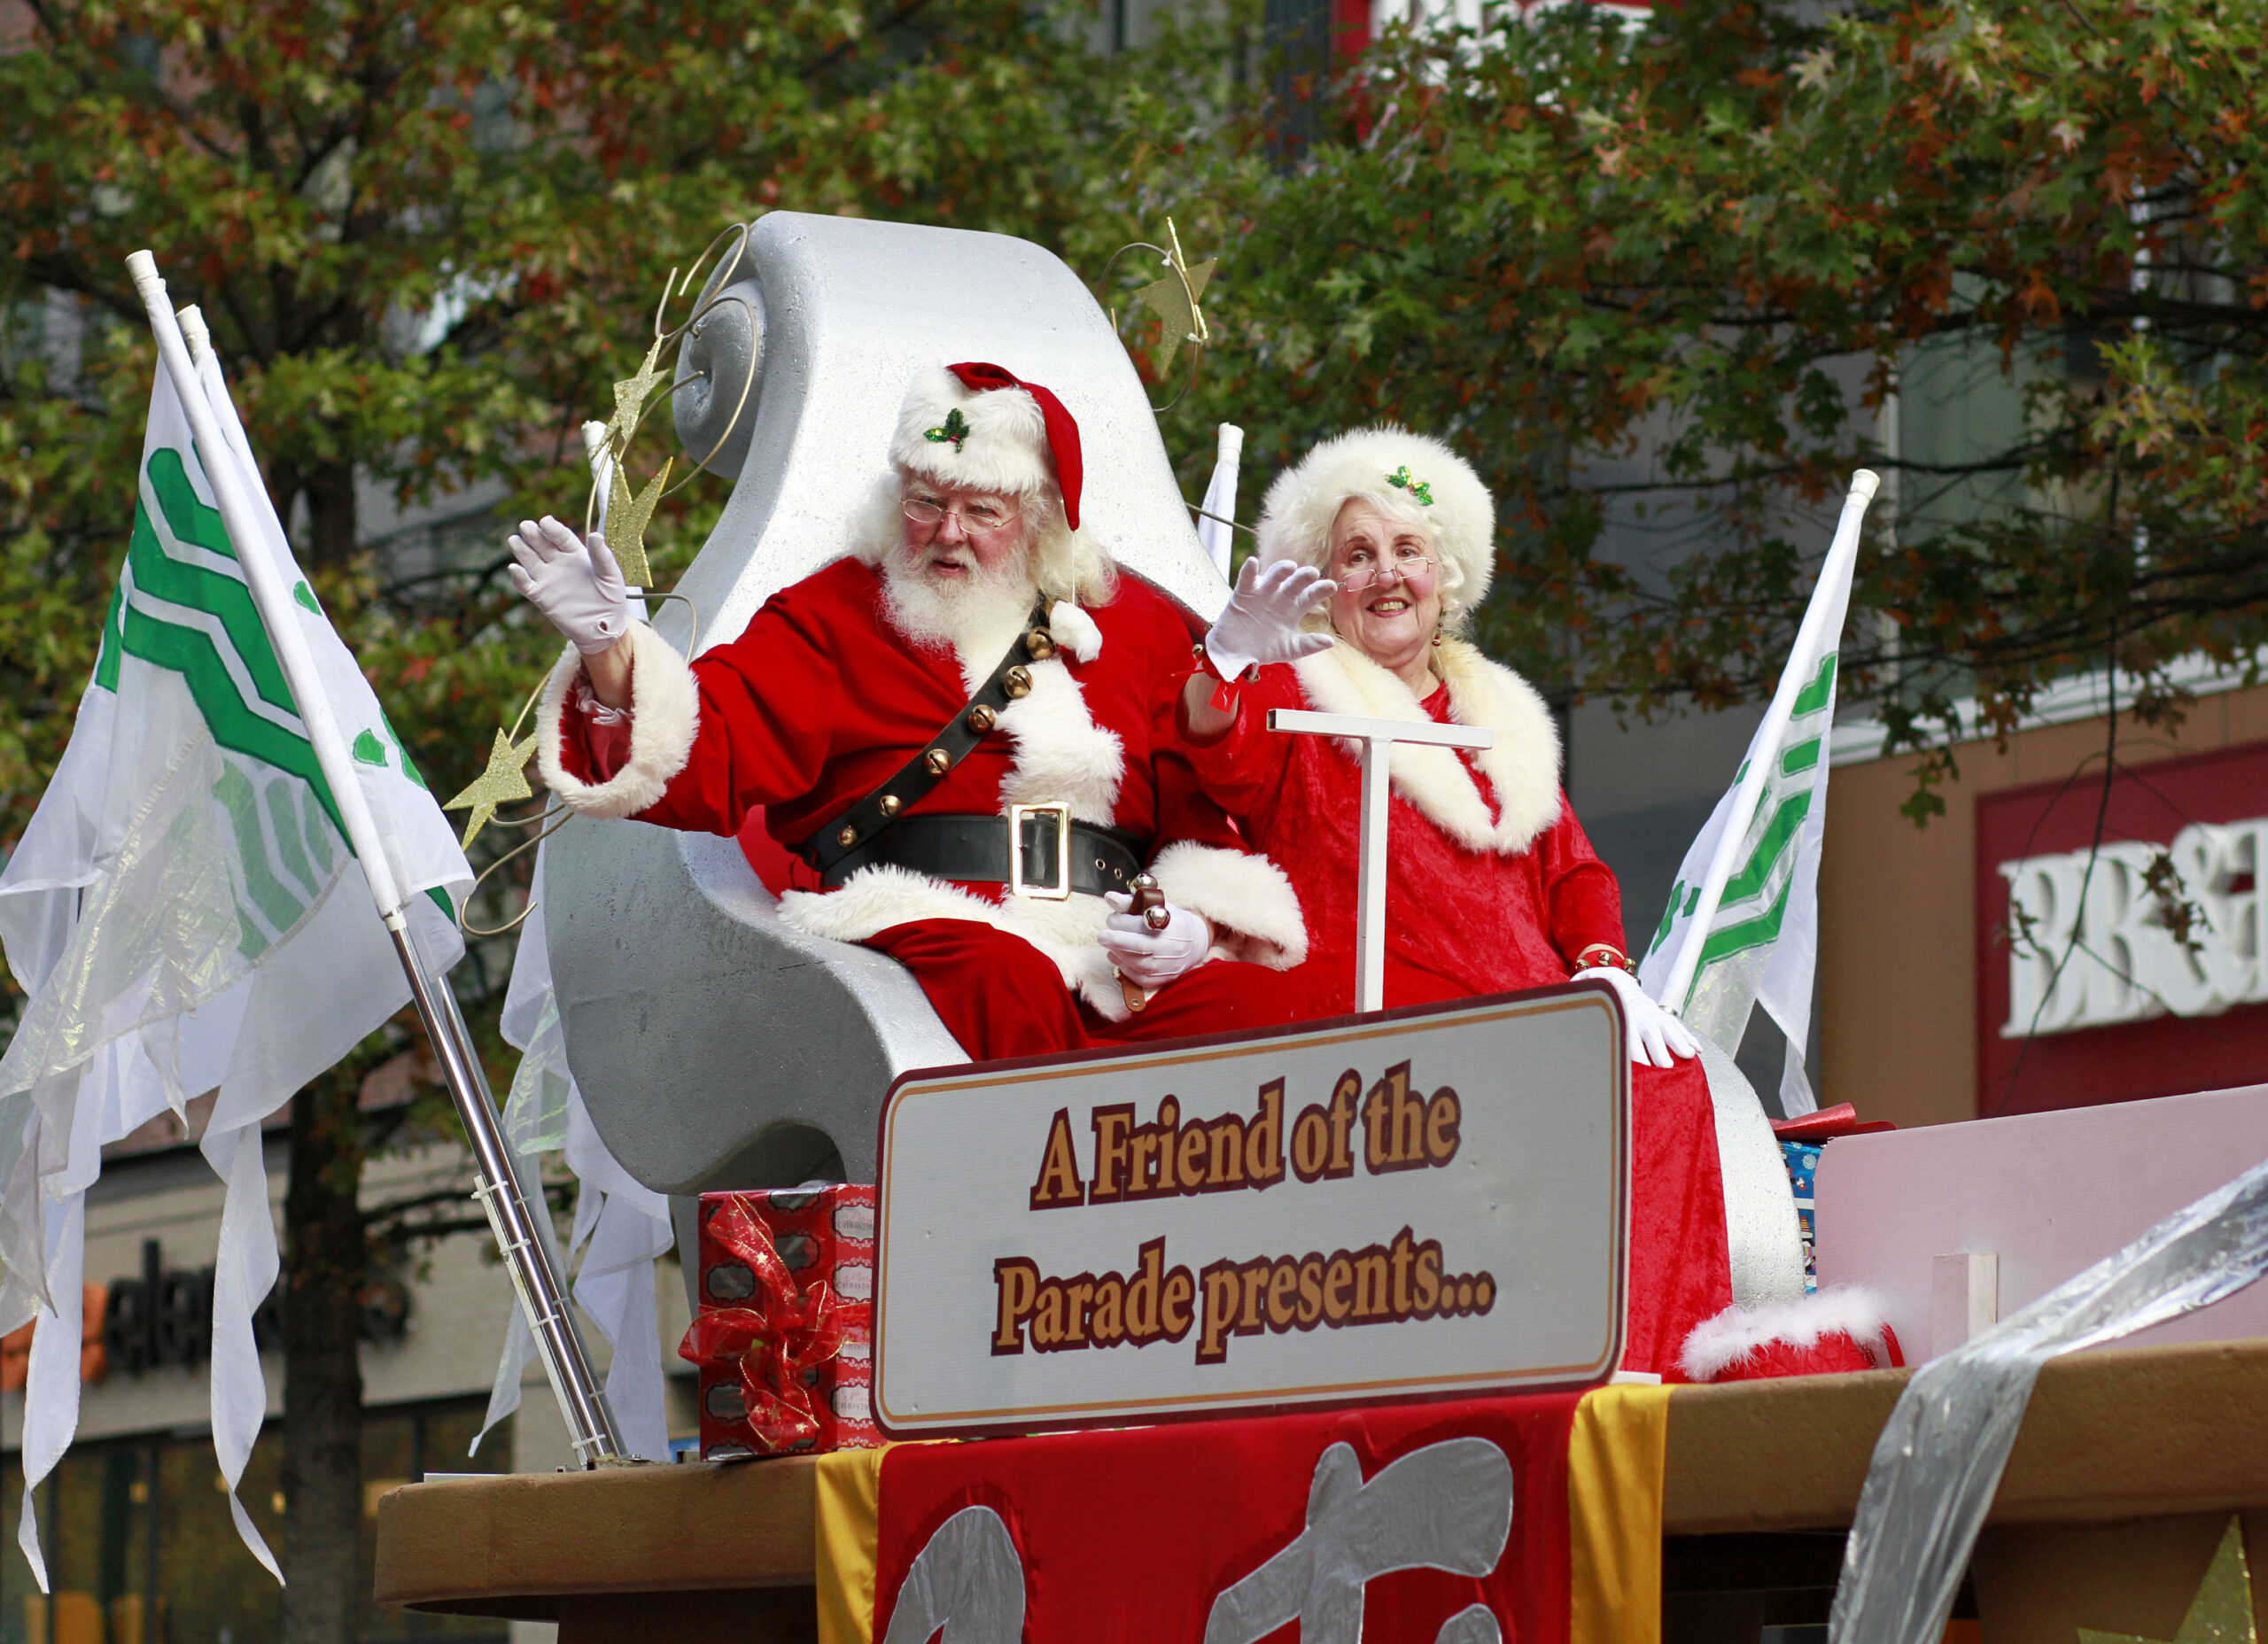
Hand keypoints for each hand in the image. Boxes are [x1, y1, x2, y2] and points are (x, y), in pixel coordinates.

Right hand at [507, 516, 628, 656]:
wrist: (604, 628)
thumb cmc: (611, 599)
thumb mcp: (611, 576)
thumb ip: (602, 556)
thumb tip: (595, 535)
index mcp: (576, 555)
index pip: (561, 537)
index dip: (553, 529)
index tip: (545, 522)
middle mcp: (559, 564)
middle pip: (542, 545)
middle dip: (533, 535)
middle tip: (526, 526)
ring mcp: (548, 579)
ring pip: (530, 560)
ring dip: (521, 550)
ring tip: (514, 540)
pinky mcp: (541, 596)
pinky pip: (525, 585)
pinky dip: (518, 577)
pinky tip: (515, 568)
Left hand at [1099, 893, 1212, 989]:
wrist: (1194, 943)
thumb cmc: (1169, 921)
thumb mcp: (1155, 906)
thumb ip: (1131, 902)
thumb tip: (1109, 897)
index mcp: (1171, 925)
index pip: (1143, 924)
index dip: (1124, 921)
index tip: (1112, 917)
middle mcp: (1172, 947)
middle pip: (1139, 946)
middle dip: (1116, 940)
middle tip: (1102, 935)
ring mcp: (1168, 965)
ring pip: (1136, 963)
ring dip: (1118, 953)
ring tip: (1109, 943)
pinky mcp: (1163, 978)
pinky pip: (1139, 977)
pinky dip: (1123, 967)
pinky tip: (1115, 956)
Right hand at [1205, 558, 1337, 678]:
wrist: (1236, 655)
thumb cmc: (1265, 649)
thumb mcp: (1289, 649)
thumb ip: (1308, 645)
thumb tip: (1331, 641)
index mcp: (1295, 608)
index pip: (1311, 595)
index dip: (1320, 589)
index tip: (1331, 586)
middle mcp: (1281, 597)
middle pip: (1295, 582)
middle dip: (1304, 576)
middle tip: (1312, 573)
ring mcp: (1263, 593)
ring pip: (1274, 576)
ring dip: (1281, 570)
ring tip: (1290, 567)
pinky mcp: (1243, 593)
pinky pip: (1247, 579)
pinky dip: (1248, 571)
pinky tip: (1252, 562)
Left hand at [1574, 965, 1699, 1069]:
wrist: (1616, 981)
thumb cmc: (1599, 1005)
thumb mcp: (1590, 1010)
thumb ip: (1583, 1017)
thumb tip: (1564, 1021)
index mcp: (1622, 1020)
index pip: (1629, 1041)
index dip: (1635, 1058)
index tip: (1640, 1072)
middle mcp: (1641, 1018)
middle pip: (1653, 1039)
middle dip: (1659, 1055)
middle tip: (1666, 1071)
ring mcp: (1654, 1016)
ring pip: (1669, 1031)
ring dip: (1678, 1045)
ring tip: (1688, 1057)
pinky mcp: (1664, 1016)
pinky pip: (1678, 1027)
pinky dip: (1688, 1038)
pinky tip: (1697, 1050)